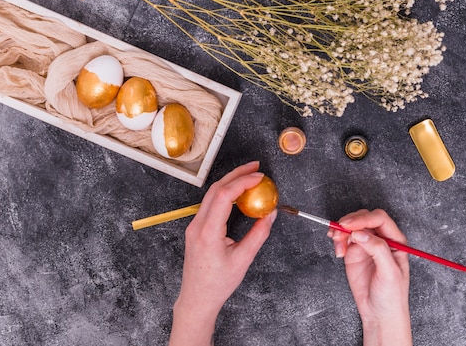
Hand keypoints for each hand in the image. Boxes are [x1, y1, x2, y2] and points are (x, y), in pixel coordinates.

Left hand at [169, 161, 276, 345]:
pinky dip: (225, 194)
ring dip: (230, 182)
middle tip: (256, 167)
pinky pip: (210, 204)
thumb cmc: (218, 283)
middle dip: (237, 174)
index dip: (243, 181)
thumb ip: (258, 234)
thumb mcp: (243, 259)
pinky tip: (238, 194)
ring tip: (249, 176)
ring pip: (211, 194)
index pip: (224, 196)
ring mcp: (194, 226)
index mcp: (208, 232)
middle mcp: (198, 225)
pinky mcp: (196, 229)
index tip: (260, 177)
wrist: (197, 298)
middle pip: (216, 189)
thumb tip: (270, 214)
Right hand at [328, 209, 411, 345]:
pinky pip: (344, 239)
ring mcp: (366, 245)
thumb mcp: (390, 273)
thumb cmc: (392, 296)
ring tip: (337, 244)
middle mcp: (381, 239)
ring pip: (352, 227)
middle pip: (365, 219)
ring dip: (341, 231)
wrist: (379, 314)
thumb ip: (377, 250)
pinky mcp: (354, 253)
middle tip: (339, 231)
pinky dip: (338, 241)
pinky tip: (338, 251)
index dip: (364, 219)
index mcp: (395, 241)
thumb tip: (361, 233)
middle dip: (351, 222)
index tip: (350, 225)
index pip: (380, 220)